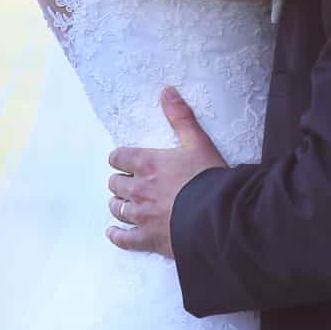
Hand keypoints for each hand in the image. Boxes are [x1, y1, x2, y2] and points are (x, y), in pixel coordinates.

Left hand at [106, 87, 226, 259]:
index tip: (122, 160)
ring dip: (117, 205)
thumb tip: (166, 91)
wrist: (217, 214)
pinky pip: (124, 238)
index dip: (119, 158)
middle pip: (116, 184)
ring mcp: (142, 215)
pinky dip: (117, 235)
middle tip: (125, 182)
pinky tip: (113, 233)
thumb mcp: (197, 141)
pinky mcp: (149, 238)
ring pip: (118, 209)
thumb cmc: (208, 176)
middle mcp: (139, 188)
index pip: (118, 157)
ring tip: (120, 203)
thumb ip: (180, 116)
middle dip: (119, 182)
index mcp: (148, 163)